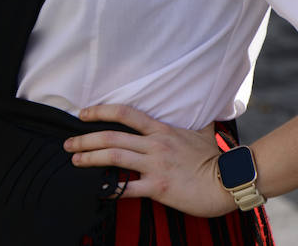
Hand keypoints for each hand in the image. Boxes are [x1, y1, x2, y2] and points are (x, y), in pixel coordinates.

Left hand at [63, 103, 234, 217]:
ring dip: (89, 158)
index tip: (83, 114)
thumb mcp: (201, 131)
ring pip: (113, 157)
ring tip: (74, 161)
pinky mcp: (158, 188)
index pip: (125, 113)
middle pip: (111, 137)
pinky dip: (109, 189)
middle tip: (68, 143)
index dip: (100, 111)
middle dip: (85, 139)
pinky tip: (96, 189)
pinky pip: (127, 188)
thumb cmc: (214, 158)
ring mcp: (155, 166)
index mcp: (161, 130)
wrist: (229, 182)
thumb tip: (197, 107)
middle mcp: (154, 145)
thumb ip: (192, 120)